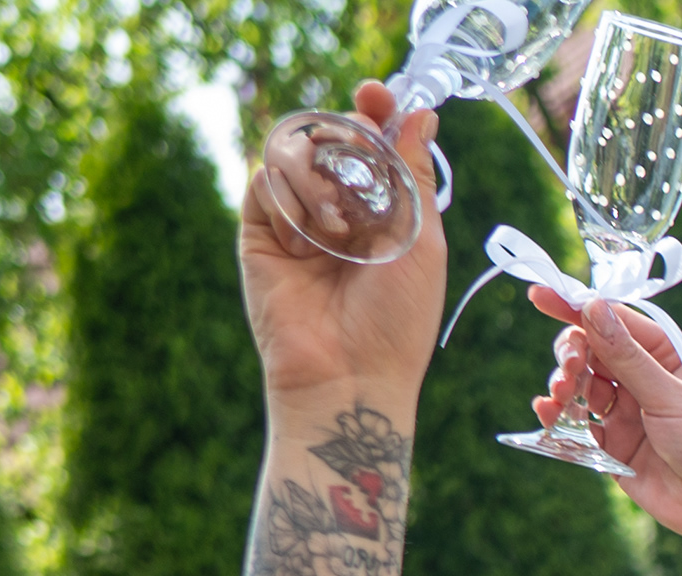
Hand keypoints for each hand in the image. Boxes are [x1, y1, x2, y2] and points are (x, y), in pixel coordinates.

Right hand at [241, 83, 446, 409]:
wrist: (349, 375)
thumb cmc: (397, 320)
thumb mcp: (421, 242)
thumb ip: (415, 177)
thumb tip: (421, 115)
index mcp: (384, 213)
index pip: (372, 144)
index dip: (374, 112)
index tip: (376, 94)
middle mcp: (339, 212)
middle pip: (330, 138)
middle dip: (344, 132)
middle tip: (356, 141)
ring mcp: (297, 221)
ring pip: (293, 152)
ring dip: (317, 175)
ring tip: (336, 226)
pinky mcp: (260, 234)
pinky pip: (264, 183)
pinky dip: (287, 202)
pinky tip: (306, 242)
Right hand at [531, 292, 681, 574]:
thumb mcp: (671, 395)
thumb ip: (628, 356)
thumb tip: (592, 307)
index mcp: (666, 353)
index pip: (613, 320)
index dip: (575, 307)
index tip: (540, 296)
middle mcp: (644, 378)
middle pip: (590, 350)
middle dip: (571, 354)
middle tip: (568, 369)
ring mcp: (628, 412)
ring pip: (580, 386)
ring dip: (563, 385)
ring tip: (558, 396)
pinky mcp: (614, 446)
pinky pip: (578, 425)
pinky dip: (560, 417)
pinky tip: (548, 414)